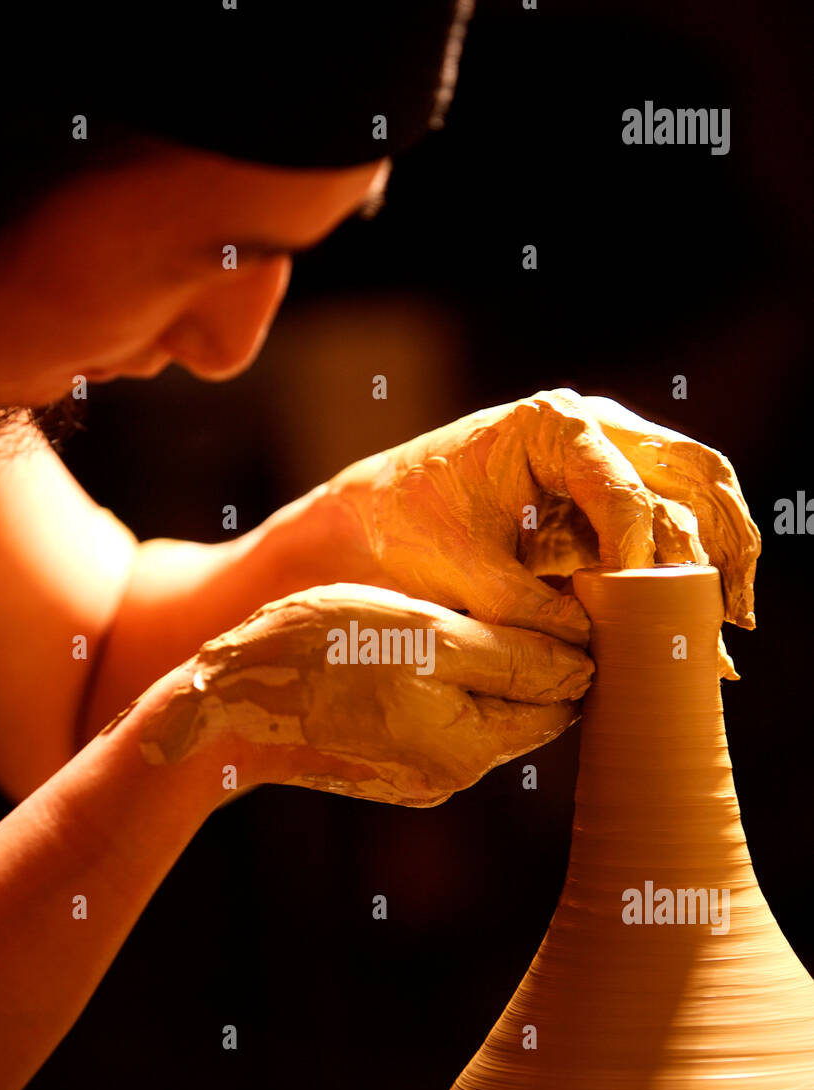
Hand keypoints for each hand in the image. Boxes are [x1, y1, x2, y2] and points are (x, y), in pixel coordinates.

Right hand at [137, 584, 593, 806]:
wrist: (225, 707)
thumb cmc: (321, 655)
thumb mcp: (425, 635)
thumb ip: (512, 653)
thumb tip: (586, 665)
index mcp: (472, 744)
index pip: (562, 697)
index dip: (568, 644)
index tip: (555, 593)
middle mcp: (454, 774)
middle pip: (525, 710)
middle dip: (526, 659)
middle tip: (505, 597)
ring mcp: (419, 778)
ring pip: (481, 714)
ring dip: (480, 672)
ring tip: (451, 622)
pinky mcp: (389, 770)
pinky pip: (440, 724)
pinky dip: (440, 690)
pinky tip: (410, 654)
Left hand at [324, 388, 760, 673]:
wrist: (374, 514)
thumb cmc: (406, 526)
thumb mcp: (458, 571)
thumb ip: (524, 607)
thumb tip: (593, 644)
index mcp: (552, 426)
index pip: (624, 492)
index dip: (639, 557)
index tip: (638, 610)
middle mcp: (593, 428)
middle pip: (690, 473)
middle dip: (719, 543)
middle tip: (729, 614)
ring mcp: (607, 454)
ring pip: (696, 489)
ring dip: (724, 548)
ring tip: (733, 618)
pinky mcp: (608, 490)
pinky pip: (673, 512)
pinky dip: (699, 554)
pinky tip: (714, 609)